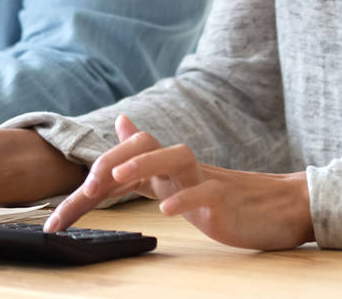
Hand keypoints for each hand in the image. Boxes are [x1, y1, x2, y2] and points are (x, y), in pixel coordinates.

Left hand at [43, 115, 313, 250]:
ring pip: (174, 157)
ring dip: (143, 164)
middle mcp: (181, 168)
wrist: (284, 206)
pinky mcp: (226, 199)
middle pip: (143, 147)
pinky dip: (185, 198)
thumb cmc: (228, 197)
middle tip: (85, 187)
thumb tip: (123, 121)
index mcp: (165, 169)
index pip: (120, 165)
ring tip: (117, 178)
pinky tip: (167, 210)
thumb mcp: (180, 178)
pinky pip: (204, 193)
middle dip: (108, 163)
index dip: (88, 187)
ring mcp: (204, 180)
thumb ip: (148, 157)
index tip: (58, 220)